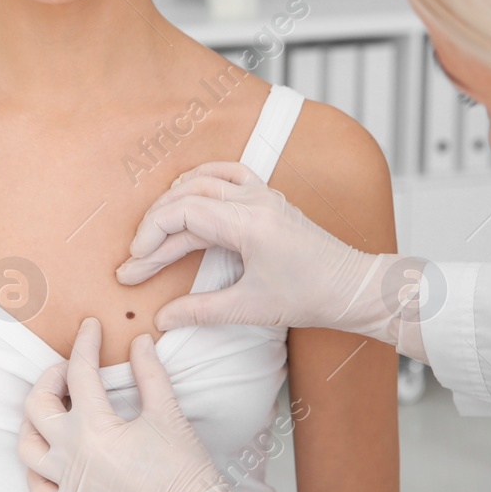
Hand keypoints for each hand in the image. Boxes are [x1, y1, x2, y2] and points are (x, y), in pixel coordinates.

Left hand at [19, 317, 253, 491]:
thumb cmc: (183, 470)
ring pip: (26, 447)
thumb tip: (139, 341)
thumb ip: (149, 374)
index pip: (79, 374)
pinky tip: (51, 455)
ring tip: (54, 408)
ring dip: (33, 422)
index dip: (85, 343)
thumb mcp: (167, 414)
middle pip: (37, 406)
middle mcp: (70, 455)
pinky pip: (37, 489)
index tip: (91, 327)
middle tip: (68, 369)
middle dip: (49, 378)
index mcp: (93, 429)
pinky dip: (37, 470)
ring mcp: (67, 484)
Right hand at [114, 161, 412, 346]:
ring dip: (171, 202)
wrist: (356, 288)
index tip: (134, 264)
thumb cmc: (311, 297)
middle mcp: (253, 201)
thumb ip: (201, 310)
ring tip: (152, 230)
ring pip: (202, 182)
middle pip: (184, 197)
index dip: (150, 236)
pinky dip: (201, 179)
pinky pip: (228, 173)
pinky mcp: (269, 198)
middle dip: (153, 228)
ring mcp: (262, 195)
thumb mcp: (251, 308)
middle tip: (135, 259)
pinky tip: (187, 192)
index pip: (181, 213)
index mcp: (248, 223)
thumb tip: (163, 317)